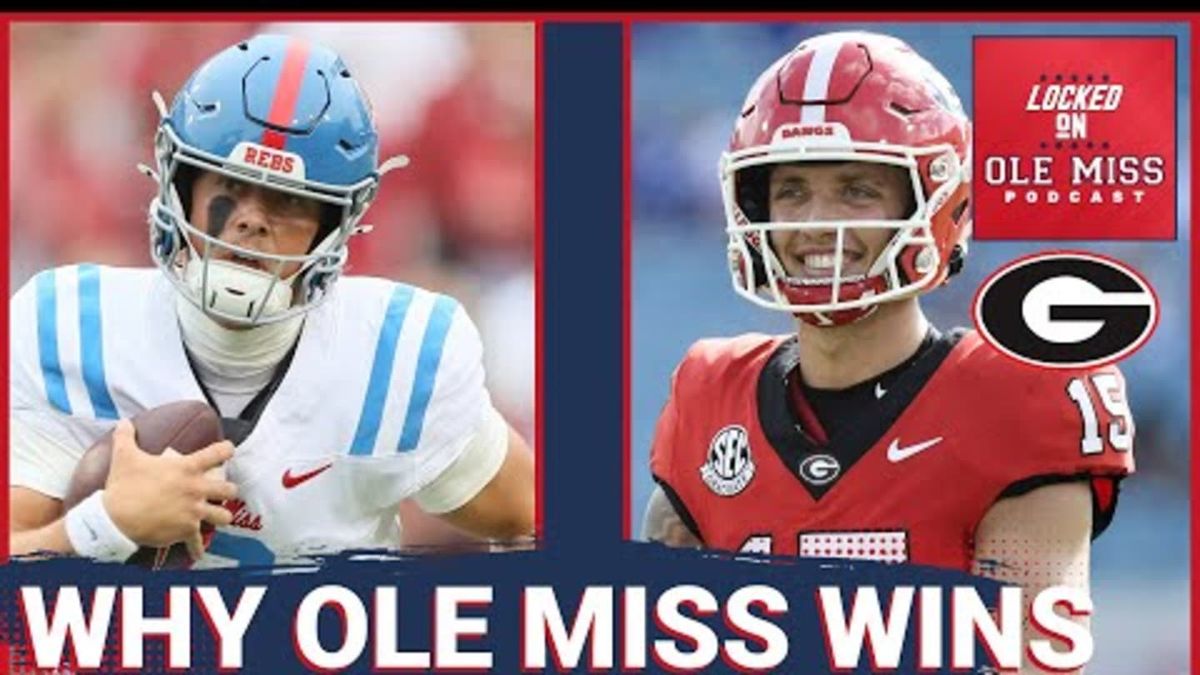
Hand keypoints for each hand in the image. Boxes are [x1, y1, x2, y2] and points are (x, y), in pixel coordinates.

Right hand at [102, 420, 237, 557]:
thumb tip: (123, 422)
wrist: (114, 518)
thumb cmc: (122, 485)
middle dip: (228, 489)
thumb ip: (126, 437)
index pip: (219, 453)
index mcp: (187, 468)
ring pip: (224, 516)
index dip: (227, 449)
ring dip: (222, 516)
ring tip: (217, 516)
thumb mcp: (124, 456)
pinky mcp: (186, 531)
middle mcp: (196, 489)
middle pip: (229, 489)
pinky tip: (198, 552)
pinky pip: (198, 542)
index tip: (229, 450)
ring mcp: (194, 512)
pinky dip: (198, 548)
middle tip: (221, 490)